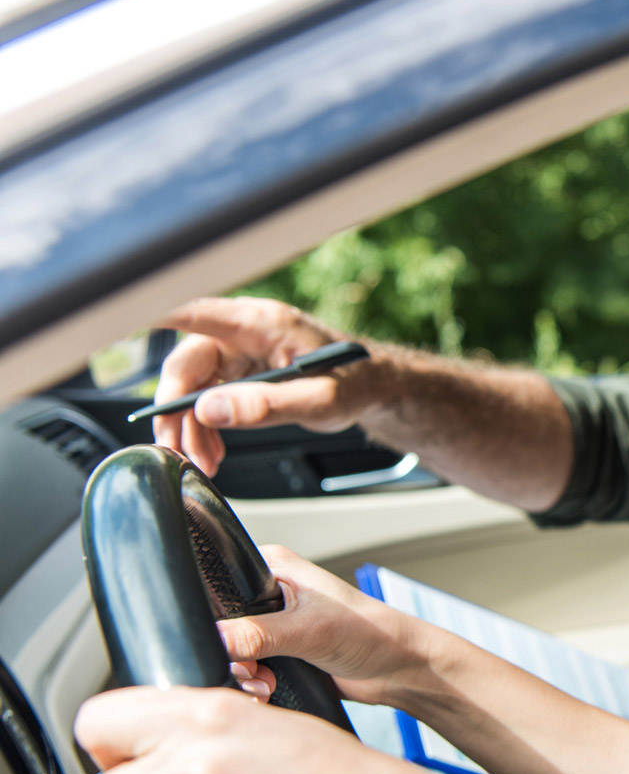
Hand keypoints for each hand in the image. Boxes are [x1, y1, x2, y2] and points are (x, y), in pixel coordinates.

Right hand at [153, 298, 387, 475]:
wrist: (374, 388)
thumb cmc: (356, 383)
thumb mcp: (320, 401)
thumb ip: (267, 405)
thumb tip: (210, 410)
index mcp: (261, 323)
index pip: (192, 311)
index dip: (148, 314)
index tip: (108, 320)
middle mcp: (243, 332)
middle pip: (185, 364)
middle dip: (176, 411)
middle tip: (178, 450)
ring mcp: (239, 351)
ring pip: (192, 386)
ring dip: (190, 426)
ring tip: (203, 462)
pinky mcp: (240, 371)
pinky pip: (207, 396)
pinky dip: (204, 426)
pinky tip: (212, 450)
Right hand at [217, 546, 440, 706]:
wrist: (399, 669)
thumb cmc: (371, 632)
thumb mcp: (310, 630)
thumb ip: (258, 634)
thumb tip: (214, 639)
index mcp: (271, 568)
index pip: (215, 586)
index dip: (211, 619)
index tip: (224, 647)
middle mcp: (267, 593)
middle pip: (218, 626)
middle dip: (231, 657)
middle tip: (253, 673)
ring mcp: (271, 625)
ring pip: (229, 653)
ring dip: (242, 676)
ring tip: (266, 685)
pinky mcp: (277, 652)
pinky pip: (245, 671)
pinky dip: (250, 686)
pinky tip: (267, 693)